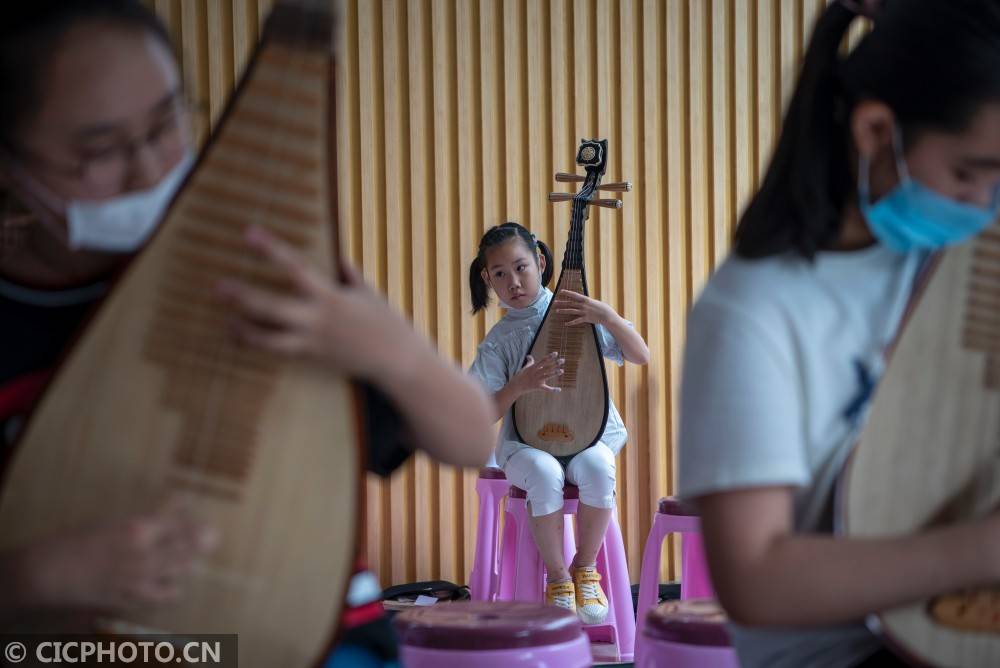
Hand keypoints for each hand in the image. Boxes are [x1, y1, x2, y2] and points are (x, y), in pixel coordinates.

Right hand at [17, 502, 216, 613]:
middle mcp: (144, 555)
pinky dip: (172, 586)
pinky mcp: (133, 598)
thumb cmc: (77, 540)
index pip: (180, 523)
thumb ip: (148, 518)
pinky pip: (164, 594)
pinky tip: (171, 580)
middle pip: (188, 548)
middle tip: (212, 535)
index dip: (192, 520)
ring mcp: (139, 579)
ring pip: (181, 572)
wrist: (49, 573)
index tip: (200, 515)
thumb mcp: (114, 520)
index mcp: (138, 529)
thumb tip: (179, 505)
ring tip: (192, 556)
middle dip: (203, 540)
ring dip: (189, 562)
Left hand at [215, 226, 413, 379]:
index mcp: (330, 295)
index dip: (271, 249)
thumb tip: (338, 257)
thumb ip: (349, 273)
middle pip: (272, 306)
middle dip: (244, 296)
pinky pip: (280, 351)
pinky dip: (260, 343)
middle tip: (218, 286)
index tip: (249, 233)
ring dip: (245, 329)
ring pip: (270, 337)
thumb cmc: (386, 321)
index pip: (294, 266)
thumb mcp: (368, 291)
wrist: (396, 359)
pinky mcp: (312, 357)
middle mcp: (317, 318)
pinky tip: (244, 338)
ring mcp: (313, 340)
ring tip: (227, 321)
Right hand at [512, 352, 563, 393]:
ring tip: (562, 371)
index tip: (556, 353)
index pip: (543, 360)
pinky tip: (559, 390)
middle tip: (563, 360)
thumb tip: (529, 356)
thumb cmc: (521, 375)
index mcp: (534, 367)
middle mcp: (536, 373)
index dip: (550, 356)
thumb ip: (530, 362)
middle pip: (547, 367)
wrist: (516, 385)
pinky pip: (546, 389)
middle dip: (555, 364)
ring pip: (547, 376)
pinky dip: (553, 390)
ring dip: (555, 373)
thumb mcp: (525, 367)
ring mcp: (537, 380)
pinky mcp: (538, 387)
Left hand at [554, 290, 615, 326]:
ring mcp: (584, 312)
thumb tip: (583, 301)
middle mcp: (583, 305)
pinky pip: (576, 321)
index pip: (574, 295)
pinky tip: (565, 324)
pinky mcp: (585, 319)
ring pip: (571, 311)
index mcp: (586, 300)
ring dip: (563, 311)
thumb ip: (588, 302)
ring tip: (557, 311)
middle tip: (554, 302)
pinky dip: (570, 322)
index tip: (561, 291)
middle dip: (562, 302)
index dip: (567, 293)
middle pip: (570, 303)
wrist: (607, 315)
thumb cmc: (602, 308)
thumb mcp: (594, 302)